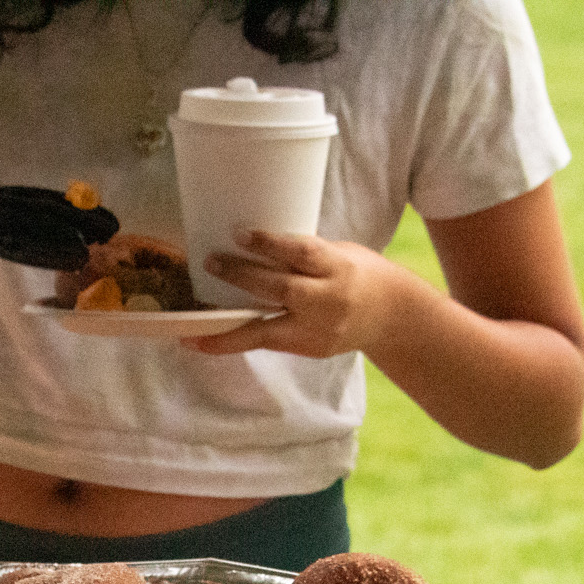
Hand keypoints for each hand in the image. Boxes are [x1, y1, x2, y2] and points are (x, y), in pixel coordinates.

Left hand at [182, 229, 403, 358]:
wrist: (391, 316)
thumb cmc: (358, 274)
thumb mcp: (339, 253)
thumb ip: (303, 255)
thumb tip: (253, 245)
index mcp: (339, 267)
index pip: (302, 253)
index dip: (270, 244)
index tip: (240, 234)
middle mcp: (329, 301)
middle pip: (281, 289)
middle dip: (243, 277)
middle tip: (210, 263)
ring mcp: (319, 330)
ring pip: (267, 330)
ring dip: (227, 329)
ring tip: (192, 330)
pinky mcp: (310, 349)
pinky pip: (269, 343)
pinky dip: (237, 341)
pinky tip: (207, 341)